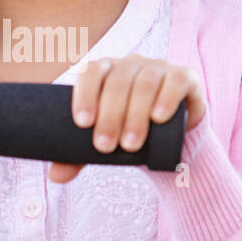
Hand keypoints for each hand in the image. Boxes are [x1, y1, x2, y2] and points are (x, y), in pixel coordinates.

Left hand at [48, 55, 205, 183]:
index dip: (85, 94)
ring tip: (130, 146)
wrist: (173, 137)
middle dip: (110, 116)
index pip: (91, 72)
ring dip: (135, 114)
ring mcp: (159, 68)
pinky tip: (158, 117)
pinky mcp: (185, 77)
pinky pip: (176, 80)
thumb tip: (56, 176)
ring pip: (145, 82)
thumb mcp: (105, 142)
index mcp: (107, 71)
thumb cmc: (130, 132)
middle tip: (104, 147)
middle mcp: (132, 64)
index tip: (82, 124)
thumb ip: (79, 155)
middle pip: (117, 81)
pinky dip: (167, 98)